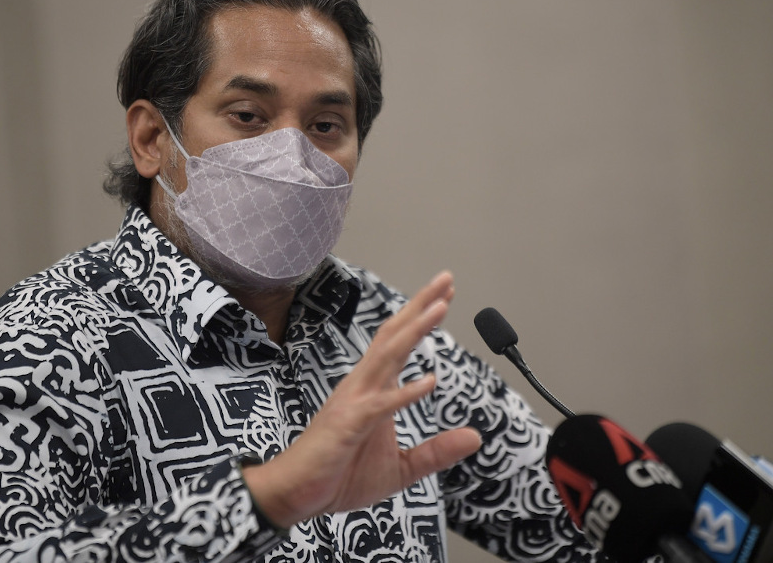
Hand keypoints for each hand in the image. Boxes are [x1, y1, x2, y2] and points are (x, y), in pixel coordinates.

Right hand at [242, 270, 481, 527]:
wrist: (297, 494)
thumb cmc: (339, 474)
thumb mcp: (401, 468)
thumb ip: (437, 451)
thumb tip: (475, 438)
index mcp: (373, 389)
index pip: (399, 343)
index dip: (422, 317)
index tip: (445, 295)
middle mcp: (363, 385)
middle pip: (394, 335)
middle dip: (420, 306)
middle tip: (446, 279)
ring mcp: (354, 401)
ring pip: (388, 356)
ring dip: (415, 330)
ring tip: (440, 308)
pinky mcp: (349, 424)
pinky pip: (381, 405)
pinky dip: (405, 393)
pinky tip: (429, 382)